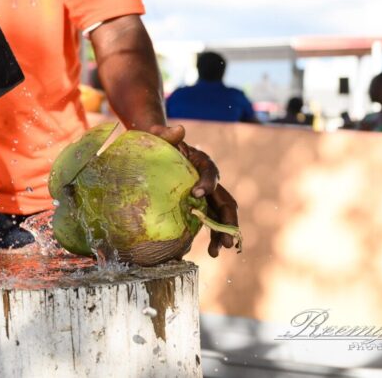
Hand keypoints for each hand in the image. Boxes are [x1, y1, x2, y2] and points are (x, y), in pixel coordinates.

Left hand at [150, 124, 239, 257]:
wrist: (154, 151)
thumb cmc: (157, 143)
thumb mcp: (159, 136)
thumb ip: (166, 133)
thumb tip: (179, 129)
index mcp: (202, 162)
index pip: (210, 172)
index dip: (207, 183)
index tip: (195, 194)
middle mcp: (209, 181)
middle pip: (224, 201)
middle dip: (227, 222)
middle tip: (225, 242)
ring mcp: (205, 196)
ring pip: (219, 216)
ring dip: (221, 234)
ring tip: (215, 252)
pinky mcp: (197, 207)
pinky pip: (206, 223)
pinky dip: (206, 237)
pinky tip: (200, 252)